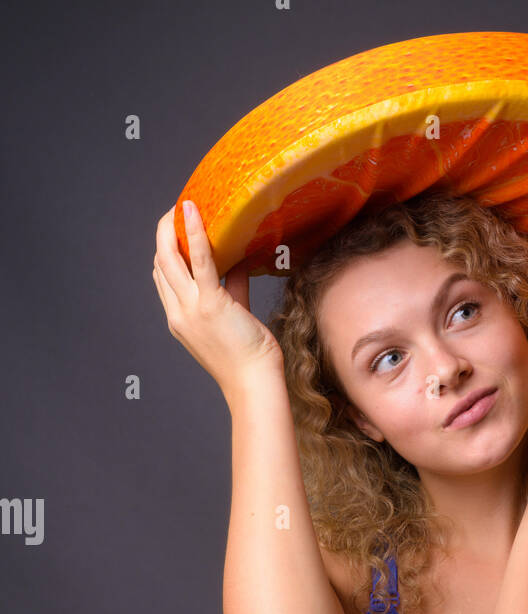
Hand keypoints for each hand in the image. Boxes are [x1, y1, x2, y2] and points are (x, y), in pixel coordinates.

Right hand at [152, 201, 283, 395]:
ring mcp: (191, 309)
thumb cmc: (249, 356)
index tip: (177, 228)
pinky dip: (196, 233)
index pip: (162, 277)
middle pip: (161, 262)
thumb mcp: (235, 316)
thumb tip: (238, 259)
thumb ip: (232, 287)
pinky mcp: (210, 305)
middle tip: (177, 209)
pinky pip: (199, 262)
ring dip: (172, 227)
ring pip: (170, 258)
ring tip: (182, 204)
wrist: (254, 382)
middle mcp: (179, 313)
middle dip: (165, 232)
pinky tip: (192, 210)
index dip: (166, 249)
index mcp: (179, 319)